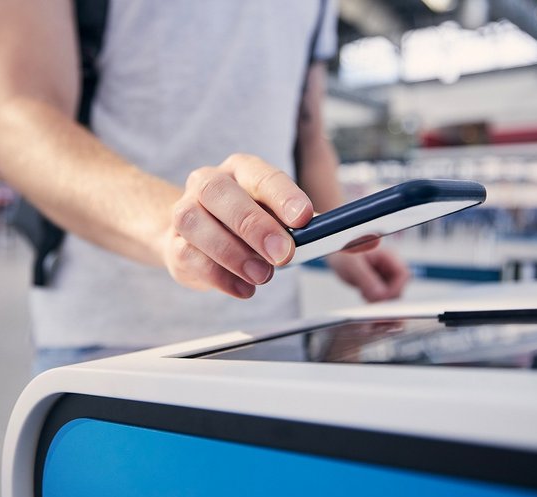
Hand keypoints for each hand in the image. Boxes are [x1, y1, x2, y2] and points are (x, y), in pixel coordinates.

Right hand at [162, 154, 313, 298]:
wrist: (198, 236)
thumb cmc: (249, 223)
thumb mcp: (284, 218)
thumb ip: (320, 228)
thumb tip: (363, 241)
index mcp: (242, 170)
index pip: (261, 175)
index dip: (284, 196)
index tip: (304, 218)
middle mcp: (209, 183)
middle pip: (221, 193)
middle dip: (254, 225)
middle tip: (283, 254)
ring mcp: (186, 211)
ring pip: (196, 223)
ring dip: (233, 252)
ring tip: (262, 275)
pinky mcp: (174, 244)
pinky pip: (188, 256)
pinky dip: (219, 276)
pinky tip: (243, 287)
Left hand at [326, 246, 410, 302]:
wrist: (337, 256)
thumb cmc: (344, 253)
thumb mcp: (352, 265)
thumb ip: (367, 279)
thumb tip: (380, 295)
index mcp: (387, 256)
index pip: (403, 274)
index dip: (396, 288)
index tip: (382, 296)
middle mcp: (389, 267)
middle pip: (399, 287)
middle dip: (385, 297)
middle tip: (367, 295)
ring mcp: (385, 276)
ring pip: (391, 295)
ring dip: (379, 300)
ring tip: (363, 293)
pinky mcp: (379, 285)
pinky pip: (382, 298)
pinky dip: (374, 301)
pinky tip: (364, 294)